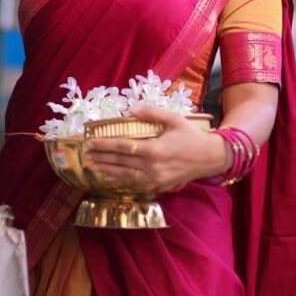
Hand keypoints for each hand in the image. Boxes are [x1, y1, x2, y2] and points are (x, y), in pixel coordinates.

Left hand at [83, 105, 228, 191]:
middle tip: (85, 155)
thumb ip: (151, 113)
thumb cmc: (192, 136)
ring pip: (124, 175)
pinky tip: (110, 177)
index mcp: (154, 149)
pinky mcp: (159, 186)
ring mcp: (155, 179)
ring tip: (92, 167)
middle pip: (119, 162)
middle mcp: (152, 167)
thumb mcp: (174, 119)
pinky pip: (135, 183)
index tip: (90, 142)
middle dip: (101, 158)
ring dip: (107, 171)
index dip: (104, 145)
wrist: (211, 158)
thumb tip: (130, 109)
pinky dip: (120, 180)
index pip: (122, 146)